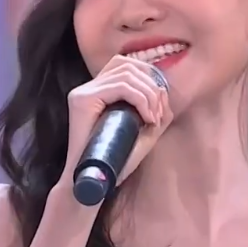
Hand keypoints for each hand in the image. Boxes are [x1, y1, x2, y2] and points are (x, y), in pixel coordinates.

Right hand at [62, 55, 172, 186]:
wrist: (94, 182)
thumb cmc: (116, 161)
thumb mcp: (142, 132)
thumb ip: (154, 111)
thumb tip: (165, 93)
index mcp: (98, 91)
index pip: (126, 65)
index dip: (149, 77)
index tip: (159, 106)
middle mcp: (87, 88)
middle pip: (127, 64)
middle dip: (151, 85)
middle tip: (158, 114)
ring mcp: (82, 92)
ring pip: (126, 74)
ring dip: (148, 94)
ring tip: (153, 118)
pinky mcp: (81, 100)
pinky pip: (119, 87)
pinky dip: (140, 100)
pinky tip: (146, 118)